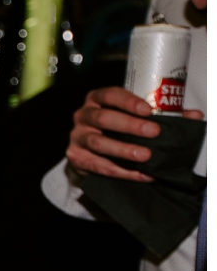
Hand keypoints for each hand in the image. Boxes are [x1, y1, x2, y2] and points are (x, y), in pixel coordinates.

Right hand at [66, 86, 204, 182]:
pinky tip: (141, 174)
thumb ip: (163, 115)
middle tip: (153, 132)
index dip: (128, 102)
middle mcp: (83, 116)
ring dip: (123, 150)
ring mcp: (77, 137)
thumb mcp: (135, 117)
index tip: (148, 110)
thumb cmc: (117, 129)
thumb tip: (194, 116)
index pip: (110, 95)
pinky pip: (98, 166)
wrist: (91, 152)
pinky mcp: (76, 158)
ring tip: (145, 156)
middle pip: (103, 118)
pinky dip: (122, 171)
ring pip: (98, 142)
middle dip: (129, 125)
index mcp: (97, 99)